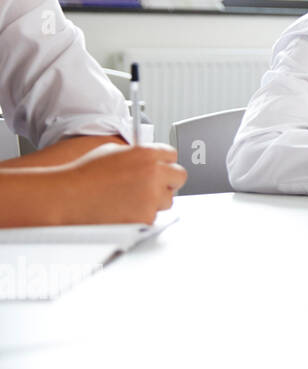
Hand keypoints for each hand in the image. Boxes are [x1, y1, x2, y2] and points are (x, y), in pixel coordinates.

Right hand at [59, 142, 187, 223]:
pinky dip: (142, 215)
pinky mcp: (146, 217)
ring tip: (130, 199)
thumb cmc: (83, 175)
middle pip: (179, 176)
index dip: (164, 161)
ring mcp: (151, 197)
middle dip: (168, 180)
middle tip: (153, 184)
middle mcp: (154, 174)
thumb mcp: (111, 151)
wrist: (66, 197)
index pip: (172, 155)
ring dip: (155, 199)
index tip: (160, 166)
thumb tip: (149, 159)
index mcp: (146, 154)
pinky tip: (124, 210)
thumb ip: (136, 154)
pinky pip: (153, 216)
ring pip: (168, 199)